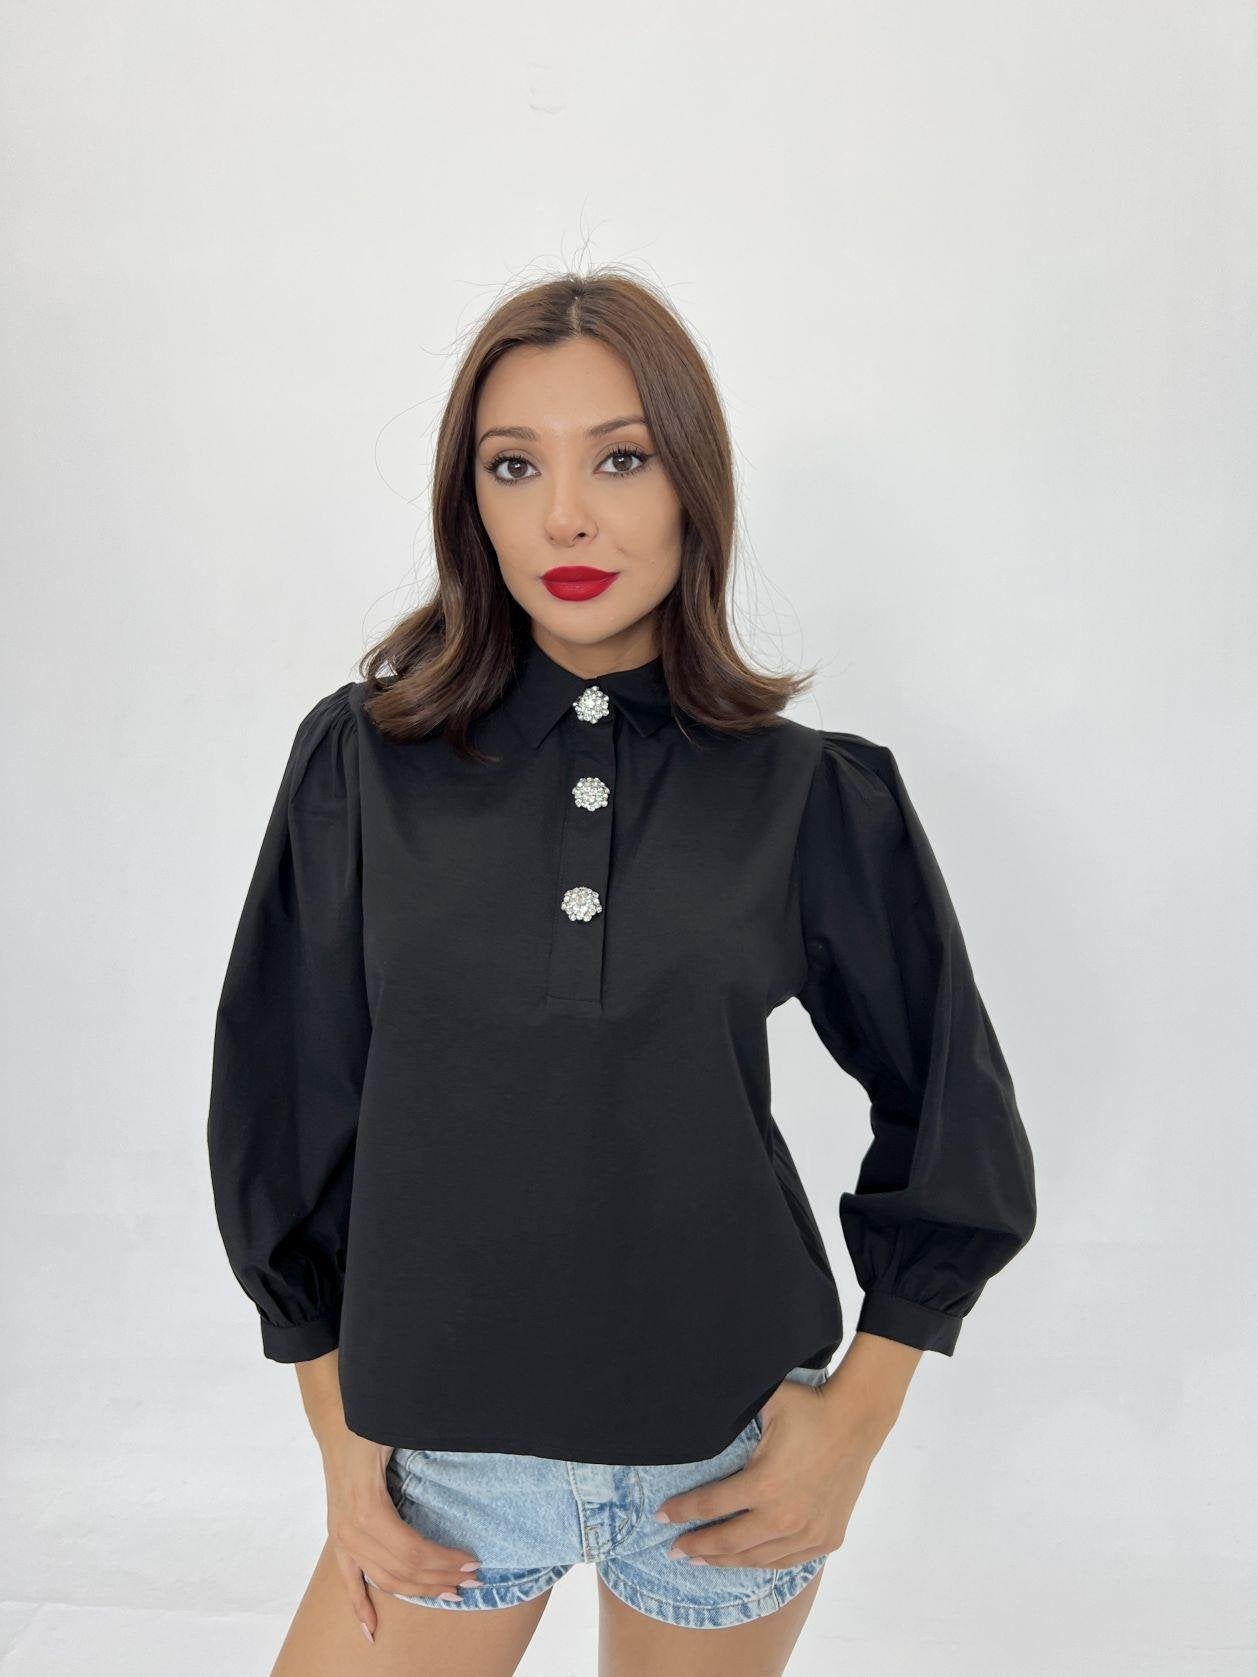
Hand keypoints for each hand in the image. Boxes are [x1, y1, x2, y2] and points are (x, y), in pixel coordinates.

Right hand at [321, 1430, 484, 1642]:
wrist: (337, 1422)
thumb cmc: (372, 1425)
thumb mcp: (399, 1437)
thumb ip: (425, 1452)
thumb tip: (465, 1445)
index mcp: (367, 1510)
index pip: (413, 1552)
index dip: (444, 1561)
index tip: (473, 1561)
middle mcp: (351, 1531)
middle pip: (402, 1570)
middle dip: (440, 1578)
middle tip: (473, 1580)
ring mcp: (341, 1538)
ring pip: (383, 1578)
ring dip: (418, 1591)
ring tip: (449, 1593)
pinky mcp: (337, 1540)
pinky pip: (348, 1581)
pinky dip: (359, 1607)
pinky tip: (371, 1631)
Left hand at [651, 1376, 895, 1569]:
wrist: (858, 1420)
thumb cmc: (808, 1407)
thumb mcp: (765, 1402)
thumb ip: (729, 1410)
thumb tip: (689, 1405)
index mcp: (764, 1484)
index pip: (711, 1505)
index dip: (681, 1512)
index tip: (660, 1516)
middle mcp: (784, 1517)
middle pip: (728, 1542)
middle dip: (696, 1547)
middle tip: (673, 1551)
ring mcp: (808, 1533)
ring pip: (756, 1558)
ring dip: (725, 1561)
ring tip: (702, 1560)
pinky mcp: (826, 1539)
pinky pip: (786, 1561)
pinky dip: (761, 1561)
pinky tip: (746, 1559)